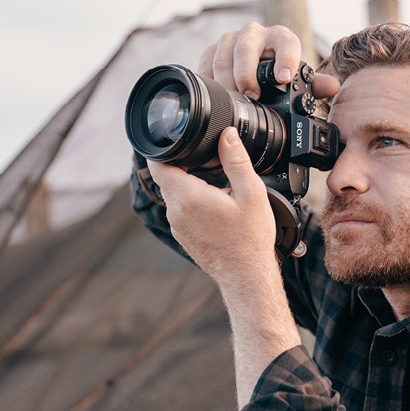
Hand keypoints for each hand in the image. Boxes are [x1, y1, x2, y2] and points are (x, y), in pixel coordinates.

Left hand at [147, 126, 276, 281]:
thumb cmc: (250, 238)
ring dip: (189, 185)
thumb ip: (237, 160)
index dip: (163, 149)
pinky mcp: (183, 236)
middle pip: (167, 178)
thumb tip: (228, 135)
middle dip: (181, 165)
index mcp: (188, 196)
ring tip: (214, 185)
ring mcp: (177, 226)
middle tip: (203, 159)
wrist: (246, 275)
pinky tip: (215, 206)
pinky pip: (181, 211)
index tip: (173, 140)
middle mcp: (176, 211)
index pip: (158, 164)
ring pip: (175, 195)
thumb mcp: (251, 193)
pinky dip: (192, 202)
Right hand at [197, 22, 340, 99]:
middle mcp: (255, 34)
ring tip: (233, 99)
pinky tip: (214, 95)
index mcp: (281, 38)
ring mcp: (231, 40)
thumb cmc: (279, 76)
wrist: (253, 70)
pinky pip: (206, 62)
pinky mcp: (212, 50)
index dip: (285, 59)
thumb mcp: (296, 81)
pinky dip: (209, 79)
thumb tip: (332, 87)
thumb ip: (314, 86)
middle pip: (246, 48)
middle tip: (251, 95)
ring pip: (223, 55)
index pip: (286, 42)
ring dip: (227, 79)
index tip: (283, 79)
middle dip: (246, 72)